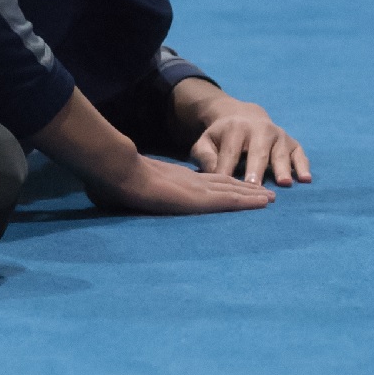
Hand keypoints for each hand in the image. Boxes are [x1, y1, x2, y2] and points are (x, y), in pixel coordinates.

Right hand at [95, 153, 273, 216]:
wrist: (117, 171)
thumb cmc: (112, 181)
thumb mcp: (124, 187)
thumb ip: (126, 188)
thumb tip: (100, 191)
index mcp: (174, 181)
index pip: (204, 183)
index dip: (223, 185)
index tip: (239, 187)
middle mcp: (189, 183)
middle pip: (224, 185)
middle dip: (245, 188)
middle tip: (267, 192)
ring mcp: (195, 189)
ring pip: (232, 192)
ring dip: (253, 195)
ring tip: (272, 198)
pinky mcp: (199, 198)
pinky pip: (229, 199)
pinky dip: (249, 201)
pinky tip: (265, 203)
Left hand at [188, 94, 311, 187]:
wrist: (243, 116)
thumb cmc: (222, 138)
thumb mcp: (206, 141)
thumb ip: (204, 155)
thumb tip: (212, 175)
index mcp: (235, 129)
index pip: (231, 152)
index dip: (228, 169)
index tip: (227, 186)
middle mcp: (259, 129)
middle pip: (257, 152)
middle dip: (256, 169)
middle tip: (254, 185)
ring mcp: (278, 135)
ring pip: (280, 153)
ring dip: (282, 167)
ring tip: (283, 183)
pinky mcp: (292, 143)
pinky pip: (299, 154)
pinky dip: (303, 166)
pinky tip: (305, 179)